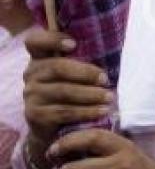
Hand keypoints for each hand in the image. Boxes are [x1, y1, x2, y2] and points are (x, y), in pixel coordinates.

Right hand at [23, 30, 111, 147]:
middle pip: (57, 67)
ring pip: (63, 91)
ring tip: (109, 97)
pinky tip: (101, 111)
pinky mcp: (34, 114)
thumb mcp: (75, 73)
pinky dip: (86, 111)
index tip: (74, 44)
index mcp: (40, 58)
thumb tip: (108, 46)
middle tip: (106, 80)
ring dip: (91, 94)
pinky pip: (64, 111)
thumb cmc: (72, 92)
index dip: (52, 39)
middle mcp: (31, 74)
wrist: (54, 128)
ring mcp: (30, 94)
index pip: (35, 41)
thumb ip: (83, 59)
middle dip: (86, 73)